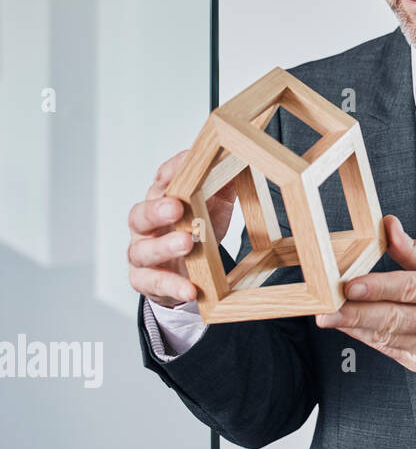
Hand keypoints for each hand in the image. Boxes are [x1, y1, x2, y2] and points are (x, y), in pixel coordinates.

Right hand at [127, 150, 237, 307]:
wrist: (186, 271)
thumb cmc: (197, 231)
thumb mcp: (215, 206)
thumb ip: (224, 185)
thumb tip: (242, 158)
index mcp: (161, 200)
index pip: (161, 180)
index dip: (172, 170)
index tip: (187, 161)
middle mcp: (145, 226)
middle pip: (141, 213)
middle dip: (157, 209)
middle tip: (176, 207)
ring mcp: (142, 253)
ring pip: (142, 250)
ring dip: (164, 246)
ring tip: (186, 243)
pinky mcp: (145, 280)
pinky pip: (154, 283)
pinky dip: (172, 286)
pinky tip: (190, 289)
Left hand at [317, 215, 415, 380]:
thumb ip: (413, 251)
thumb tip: (388, 226)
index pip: (409, 288)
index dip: (378, 287)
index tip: (351, 285)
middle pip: (393, 318)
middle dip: (354, 315)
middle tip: (326, 312)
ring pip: (386, 337)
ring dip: (355, 327)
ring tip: (330, 317)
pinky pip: (389, 350)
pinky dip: (368, 338)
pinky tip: (352, 327)